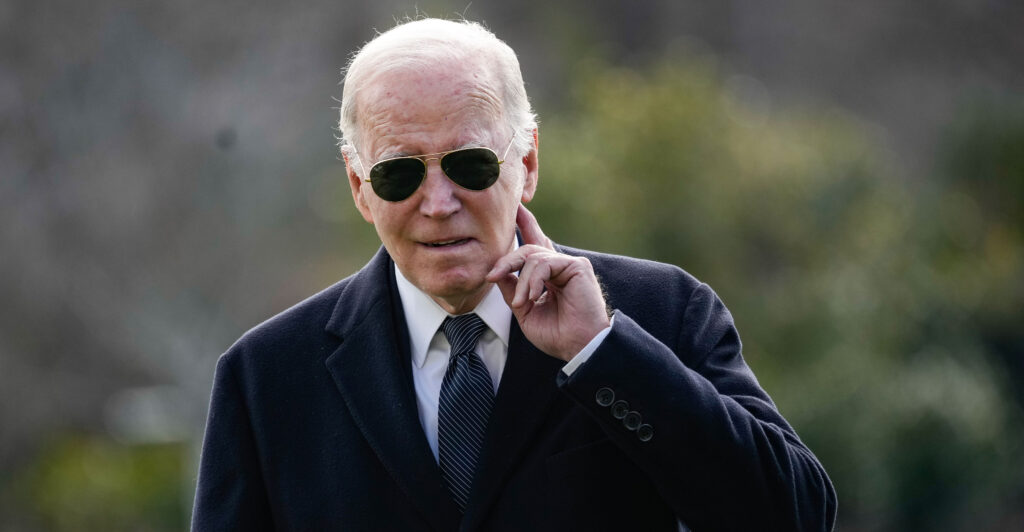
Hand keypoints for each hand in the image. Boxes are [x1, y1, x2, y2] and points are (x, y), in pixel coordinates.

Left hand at [486, 205, 610, 360]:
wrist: (578, 347)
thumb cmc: (556, 334)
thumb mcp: (524, 310)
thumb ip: (512, 289)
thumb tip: (497, 271)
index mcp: (548, 276)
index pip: (534, 246)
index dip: (525, 225)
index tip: (516, 208)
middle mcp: (559, 266)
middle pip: (528, 248)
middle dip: (507, 260)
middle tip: (491, 275)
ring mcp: (569, 264)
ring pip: (533, 257)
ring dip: (522, 282)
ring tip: (522, 303)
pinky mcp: (577, 266)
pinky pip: (545, 263)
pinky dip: (534, 280)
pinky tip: (535, 297)